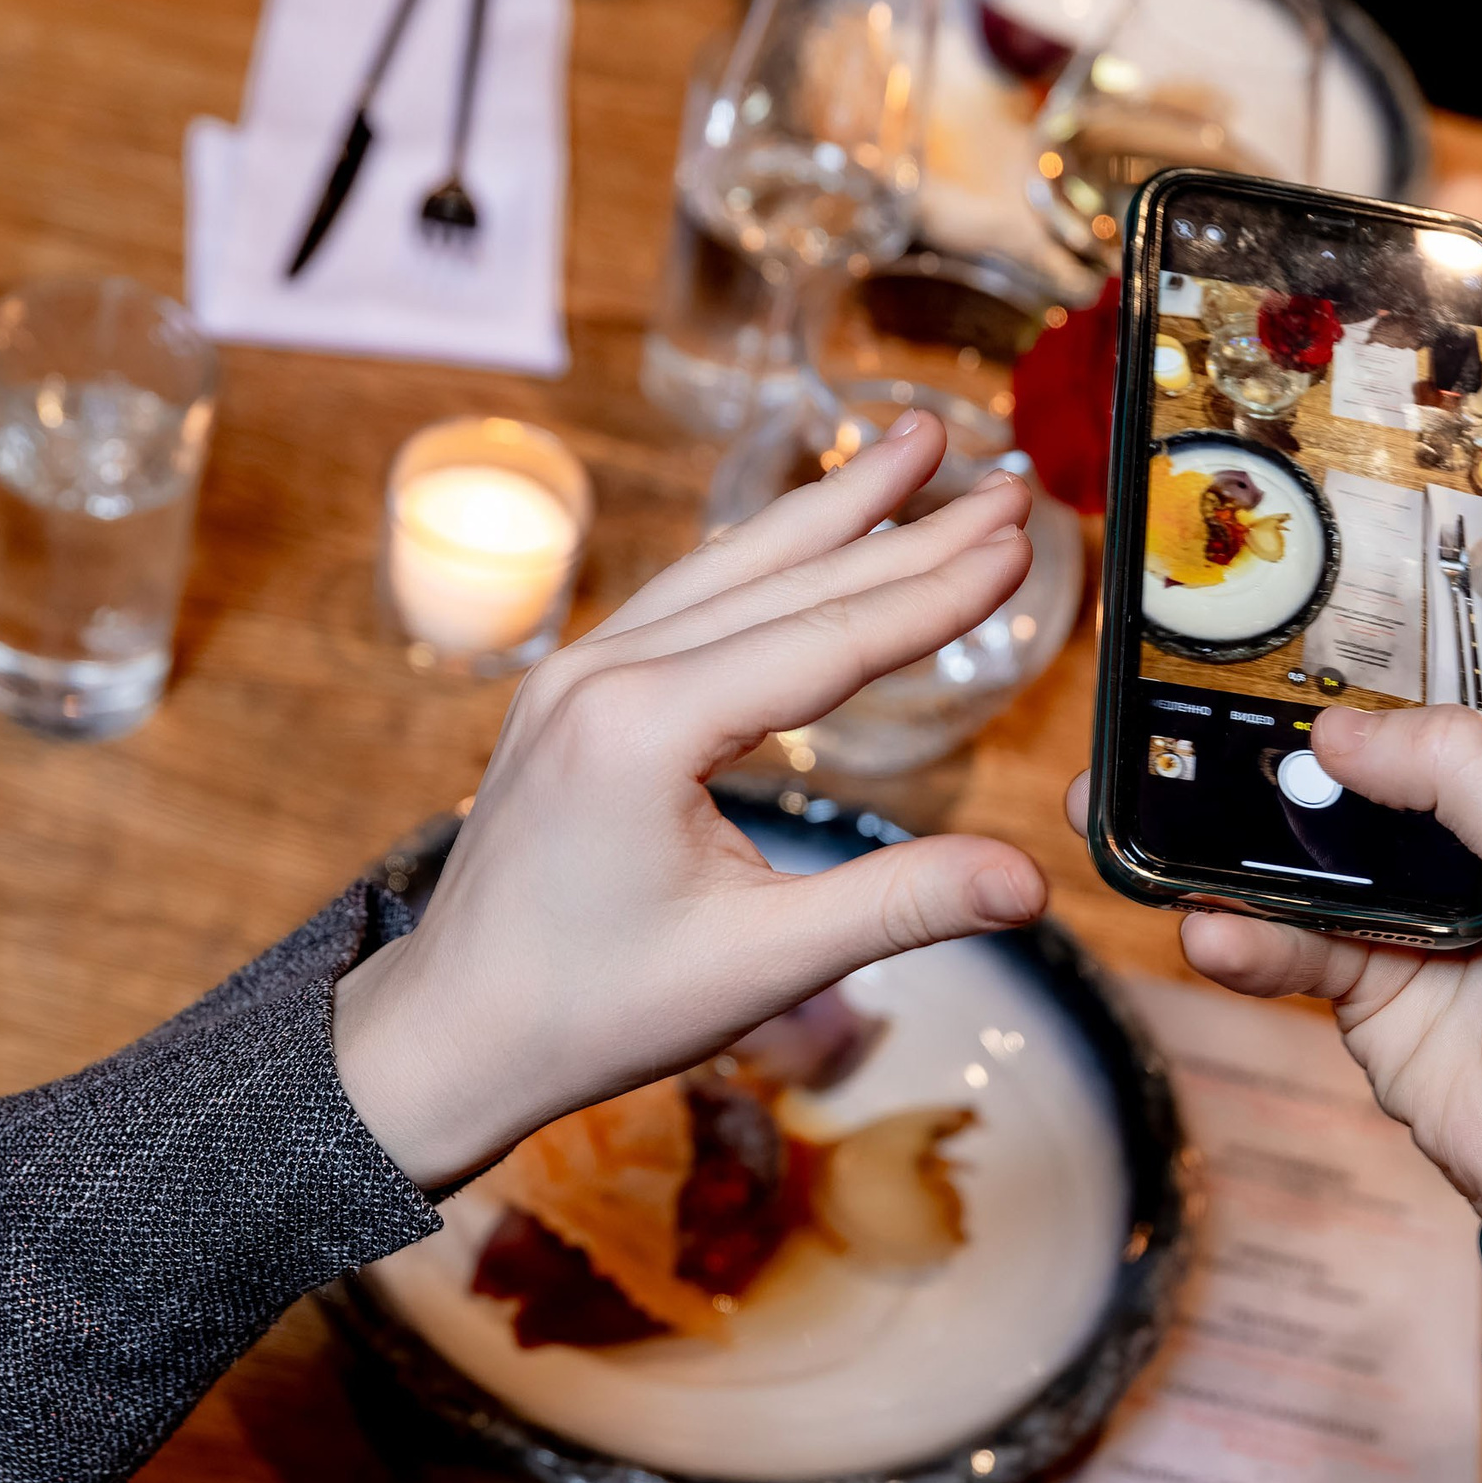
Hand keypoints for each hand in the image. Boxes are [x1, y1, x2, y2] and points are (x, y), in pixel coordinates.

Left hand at [336, 411, 1048, 1187]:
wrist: (450, 1033)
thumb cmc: (591, 1010)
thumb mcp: (758, 965)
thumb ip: (900, 907)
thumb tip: (1030, 883)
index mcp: (643, 729)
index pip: (828, 641)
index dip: (936, 593)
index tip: (1019, 542)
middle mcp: (604, 674)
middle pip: (788, 582)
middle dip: (908, 528)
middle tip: (1008, 480)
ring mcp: (579, 671)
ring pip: (733, 567)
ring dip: (834, 510)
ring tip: (917, 449)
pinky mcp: (574, 690)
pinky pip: (687, 596)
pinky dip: (766, 555)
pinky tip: (809, 531)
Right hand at [1069, 556, 1481, 1269]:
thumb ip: (1458, 771)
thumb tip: (1334, 733)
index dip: (1457, 554)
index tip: (1374, 496)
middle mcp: (1481, 807)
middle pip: (1374, 711)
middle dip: (1287, 686)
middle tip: (1194, 646)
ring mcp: (1411, 887)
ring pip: (1297, 824)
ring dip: (1222, 819)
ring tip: (1136, 799)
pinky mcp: (1359, 969)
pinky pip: (1277, 930)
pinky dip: (1236, 932)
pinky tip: (1208, 932)